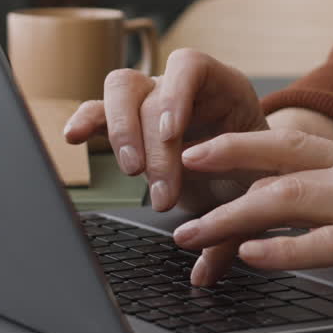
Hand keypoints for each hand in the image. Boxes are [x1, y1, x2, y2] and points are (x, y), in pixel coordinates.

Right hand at [63, 48, 268, 214]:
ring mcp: (152, 102)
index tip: (171, 134)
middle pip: (151, 90)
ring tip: (132, 173)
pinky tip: (75, 137)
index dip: (175, 94)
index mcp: (223, 87)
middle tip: (163, 187)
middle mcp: (183, 88)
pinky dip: (86, 121)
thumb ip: (237, 219)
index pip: (190, 66)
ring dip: (121, 134)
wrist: (247, 180)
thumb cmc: (254, 174)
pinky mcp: (130, 125)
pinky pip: (99, 112)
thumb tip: (206, 266)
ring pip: (121, 92)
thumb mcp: (257, 189)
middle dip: (151, 142)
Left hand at [171, 128, 332, 298]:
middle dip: (221, 162)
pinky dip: (284, 249)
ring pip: (289, 199)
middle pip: (279, 158)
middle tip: (177, 174)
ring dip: (233, 215)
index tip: (204, 150)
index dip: (243, 144)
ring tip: (193, 232)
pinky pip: (329, 243)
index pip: (296, 144)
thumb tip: (332, 213)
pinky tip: (253, 257)